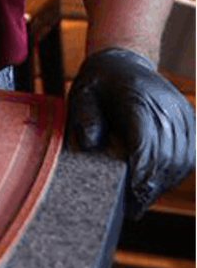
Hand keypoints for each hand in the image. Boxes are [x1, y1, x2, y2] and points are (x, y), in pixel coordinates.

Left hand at [67, 47, 195, 218]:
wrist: (123, 59)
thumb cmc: (99, 81)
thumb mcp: (81, 93)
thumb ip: (84, 117)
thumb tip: (90, 146)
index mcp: (139, 98)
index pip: (146, 142)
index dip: (141, 173)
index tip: (131, 197)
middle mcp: (166, 106)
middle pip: (166, 156)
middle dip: (150, 186)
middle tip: (132, 208)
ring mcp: (182, 113)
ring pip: (181, 159)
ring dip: (163, 183)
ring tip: (141, 201)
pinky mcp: (188, 120)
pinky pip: (187, 154)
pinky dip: (173, 173)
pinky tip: (155, 185)